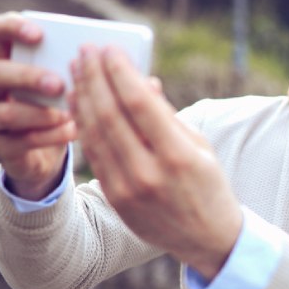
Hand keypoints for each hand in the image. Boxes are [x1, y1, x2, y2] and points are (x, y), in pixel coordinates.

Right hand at [0, 12, 74, 199]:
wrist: (44, 152)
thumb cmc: (61, 106)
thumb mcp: (71, 84)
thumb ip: (89, 72)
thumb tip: (138, 73)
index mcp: (6, 60)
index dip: (12, 29)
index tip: (39, 34)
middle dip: (28, 76)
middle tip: (58, 83)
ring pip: (7, 113)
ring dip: (42, 113)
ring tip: (68, 114)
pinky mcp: (3, 147)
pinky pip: (22, 141)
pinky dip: (52, 136)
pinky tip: (74, 131)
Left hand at [69, 45, 241, 280]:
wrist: (208, 239)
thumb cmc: (210, 186)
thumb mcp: (201, 147)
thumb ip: (168, 116)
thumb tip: (143, 82)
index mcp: (179, 155)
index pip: (140, 104)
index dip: (121, 72)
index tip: (111, 50)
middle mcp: (150, 173)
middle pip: (111, 114)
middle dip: (95, 78)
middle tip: (87, 53)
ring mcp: (128, 189)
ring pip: (95, 134)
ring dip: (83, 97)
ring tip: (78, 71)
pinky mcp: (116, 199)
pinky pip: (94, 155)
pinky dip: (83, 126)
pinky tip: (79, 103)